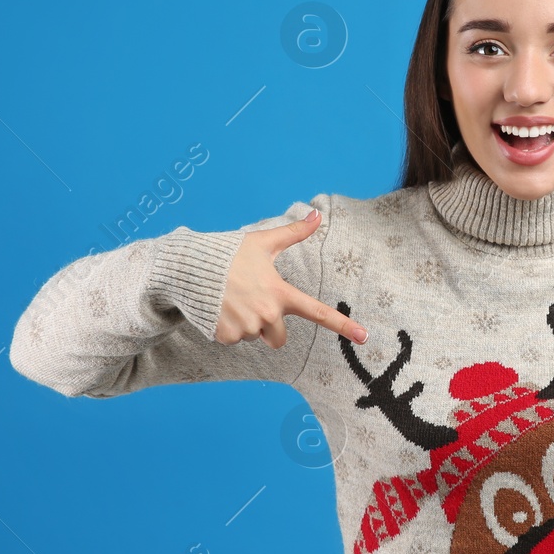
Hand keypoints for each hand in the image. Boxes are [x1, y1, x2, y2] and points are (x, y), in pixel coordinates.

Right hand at [214, 208, 368, 346]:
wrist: (189, 267)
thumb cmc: (229, 254)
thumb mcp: (263, 242)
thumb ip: (293, 233)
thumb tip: (318, 214)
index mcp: (280, 293)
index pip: (318, 313)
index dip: (344, 325)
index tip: (365, 338)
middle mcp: (267, 315)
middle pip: (279, 339)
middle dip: (270, 327)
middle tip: (252, 304)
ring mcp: (246, 328)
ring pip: (255, 337)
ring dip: (247, 324)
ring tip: (232, 301)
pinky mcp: (226, 337)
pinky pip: (235, 340)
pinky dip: (228, 328)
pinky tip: (219, 309)